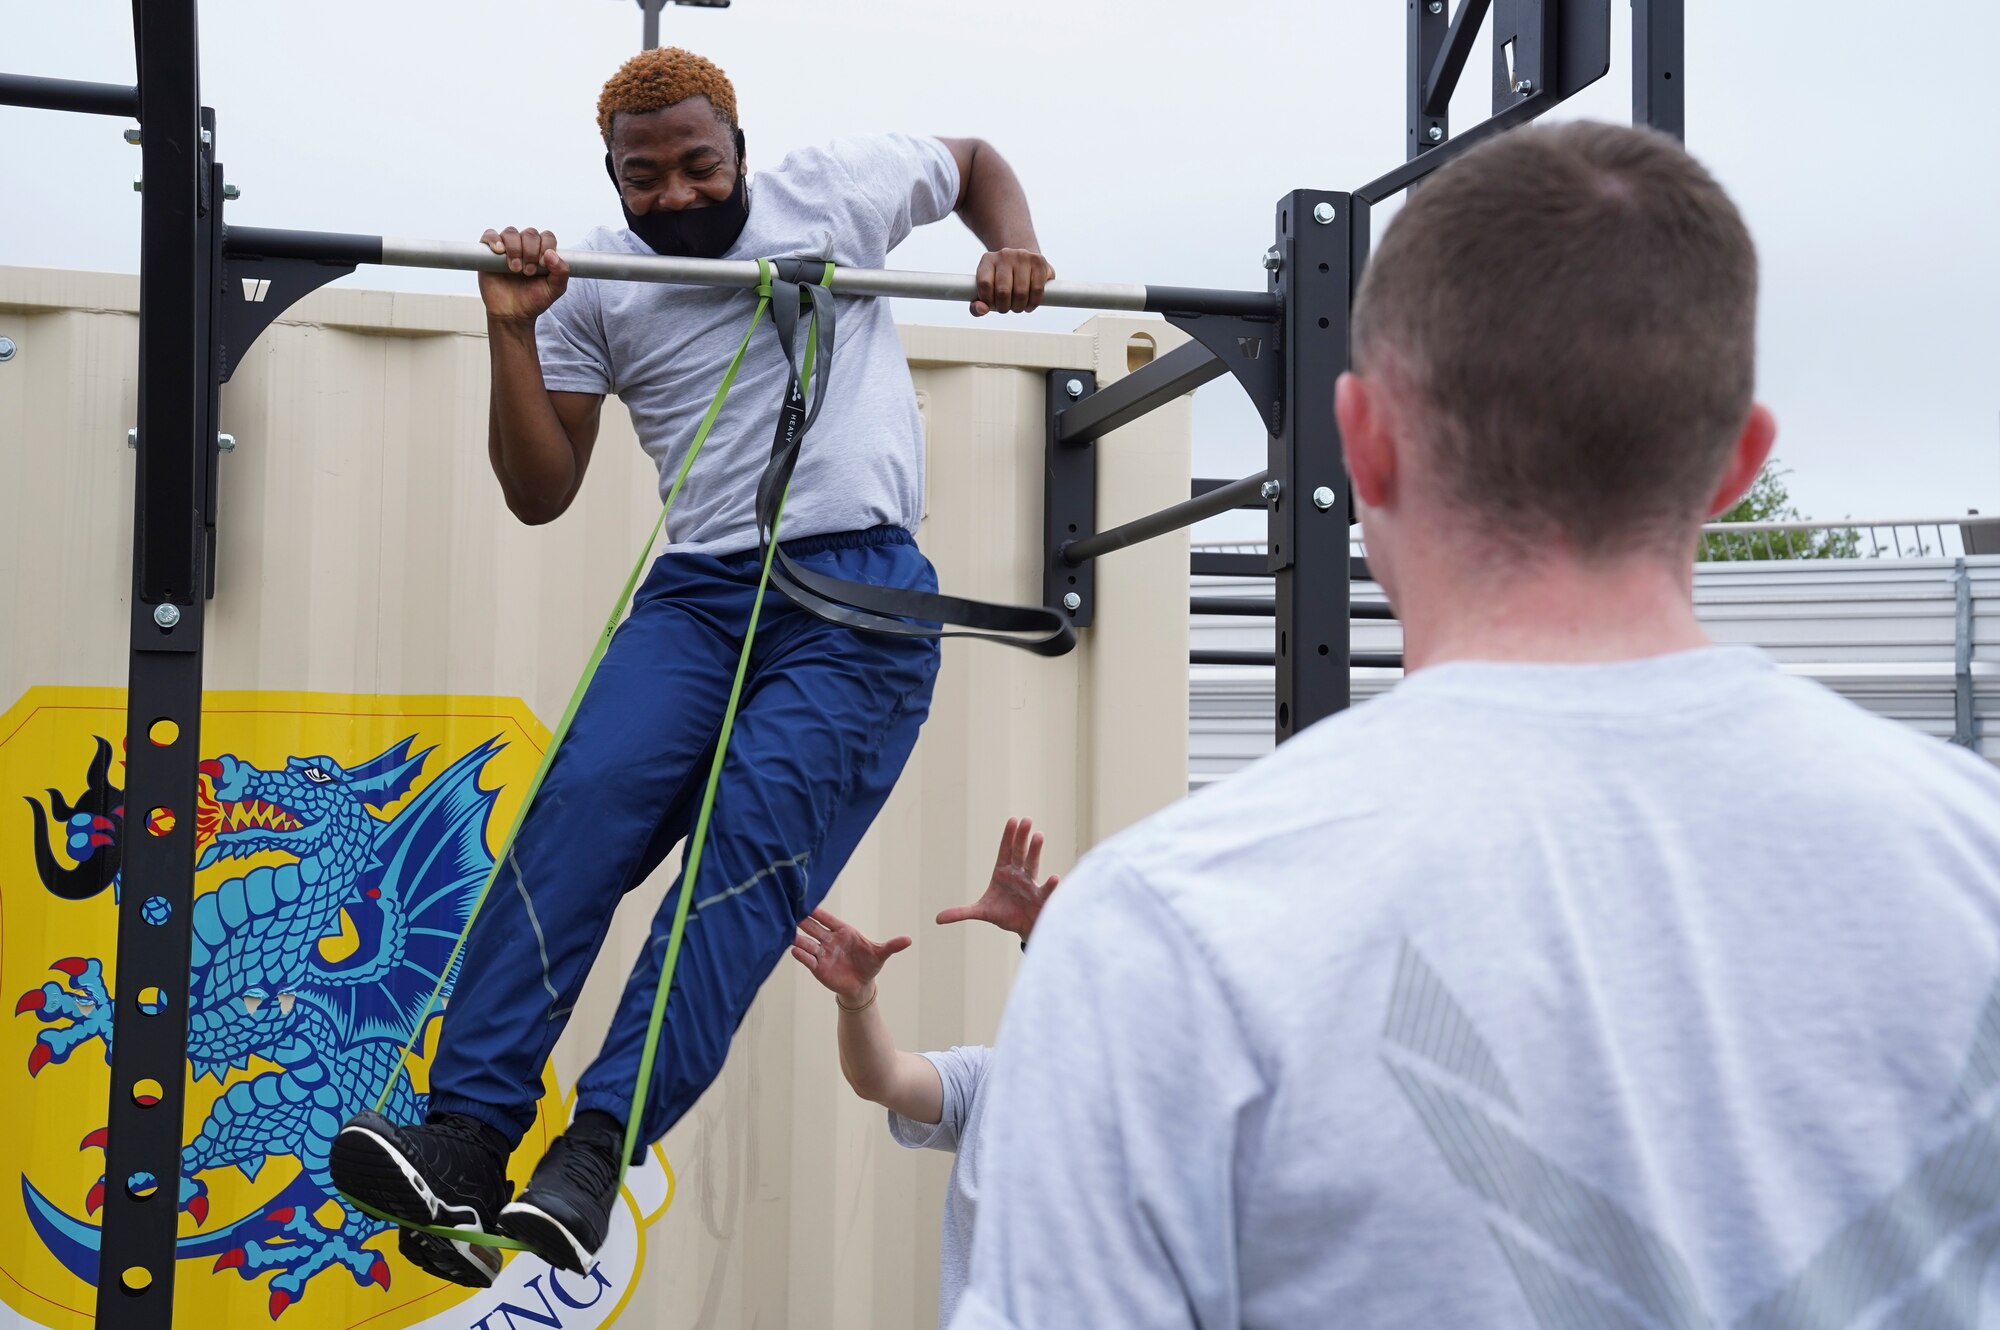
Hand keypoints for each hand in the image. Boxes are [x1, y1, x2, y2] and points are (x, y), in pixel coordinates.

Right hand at [478, 226, 569, 323]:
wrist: (512, 313)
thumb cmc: (533, 299)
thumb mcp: (554, 290)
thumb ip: (561, 273)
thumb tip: (552, 254)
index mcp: (542, 251)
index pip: (547, 237)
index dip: (546, 247)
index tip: (543, 265)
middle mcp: (525, 246)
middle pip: (530, 234)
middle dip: (531, 251)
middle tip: (528, 272)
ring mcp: (507, 248)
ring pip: (511, 233)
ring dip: (515, 248)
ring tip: (515, 269)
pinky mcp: (489, 252)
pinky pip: (490, 235)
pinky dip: (494, 240)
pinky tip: (500, 251)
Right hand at [791, 907, 910, 1005]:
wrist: (861, 985)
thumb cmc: (870, 964)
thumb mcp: (881, 954)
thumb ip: (892, 946)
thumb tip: (909, 939)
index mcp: (843, 931)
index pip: (828, 919)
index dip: (818, 912)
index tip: (808, 903)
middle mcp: (829, 940)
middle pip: (814, 928)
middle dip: (803, 921)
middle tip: (792, 912)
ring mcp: (822, 953)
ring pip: (807, 943)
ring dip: (799, 938)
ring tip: (790, 933)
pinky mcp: (817, 967)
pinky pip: (807, 959)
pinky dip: (801, 955)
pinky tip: (794, 951)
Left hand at [936, 816, 1059, 940]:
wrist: (1022, 928)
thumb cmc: (1005, 914)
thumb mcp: (981, 912)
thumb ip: (961, 912)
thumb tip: (937, 918)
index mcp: (1003, 873)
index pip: (1005, 851)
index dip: (1008, 836)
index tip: (1012, 820)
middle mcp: (1018, 874)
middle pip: (1019, 852)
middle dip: (1021, 837)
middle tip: (1026, 819)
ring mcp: (1030, 884)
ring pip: (1032, 865)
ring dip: (1035, 851)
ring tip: (1039, 835)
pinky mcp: (1040, 898)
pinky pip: (1045, 890)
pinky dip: (1050, 885)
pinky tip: (1054, 878)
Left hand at [971, 248, 1053, 316]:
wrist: (1023, 262)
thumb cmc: (1002, 281)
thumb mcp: (986, 290)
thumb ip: (976, 305)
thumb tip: (982, 309)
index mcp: (987, 260)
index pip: (984, 284)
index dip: (988, 301)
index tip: (992, 306)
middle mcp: (1004, 254)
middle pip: (1003, 291)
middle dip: (1004, 307)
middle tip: (1006, 308)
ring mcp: (1023, 256)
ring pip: (1020, 292)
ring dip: (1019, 307)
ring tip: (1017, 307)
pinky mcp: (1039, 261)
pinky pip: (1037, 290)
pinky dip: (1033, 303)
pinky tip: (1029, 305)